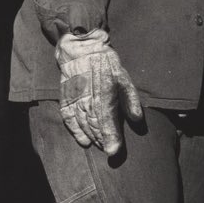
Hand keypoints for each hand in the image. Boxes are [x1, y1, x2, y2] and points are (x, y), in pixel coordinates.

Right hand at [56, 29, 141, 155]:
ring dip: (92, 137)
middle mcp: (88, 97)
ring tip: (101, 146)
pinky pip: (69, 118)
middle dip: (102, 140)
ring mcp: (75, 98)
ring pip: (83, 123)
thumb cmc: (106, 66)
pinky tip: (84, 141)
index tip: (114, 151)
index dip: (111, 136)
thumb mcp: (124, 79)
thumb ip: (130, 100)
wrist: (81, 50)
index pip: (107, 119)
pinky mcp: (66, 99)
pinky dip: (76, 131)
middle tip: (110, 152)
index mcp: (104, 92)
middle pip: (94, 125)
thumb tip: (137, 120)